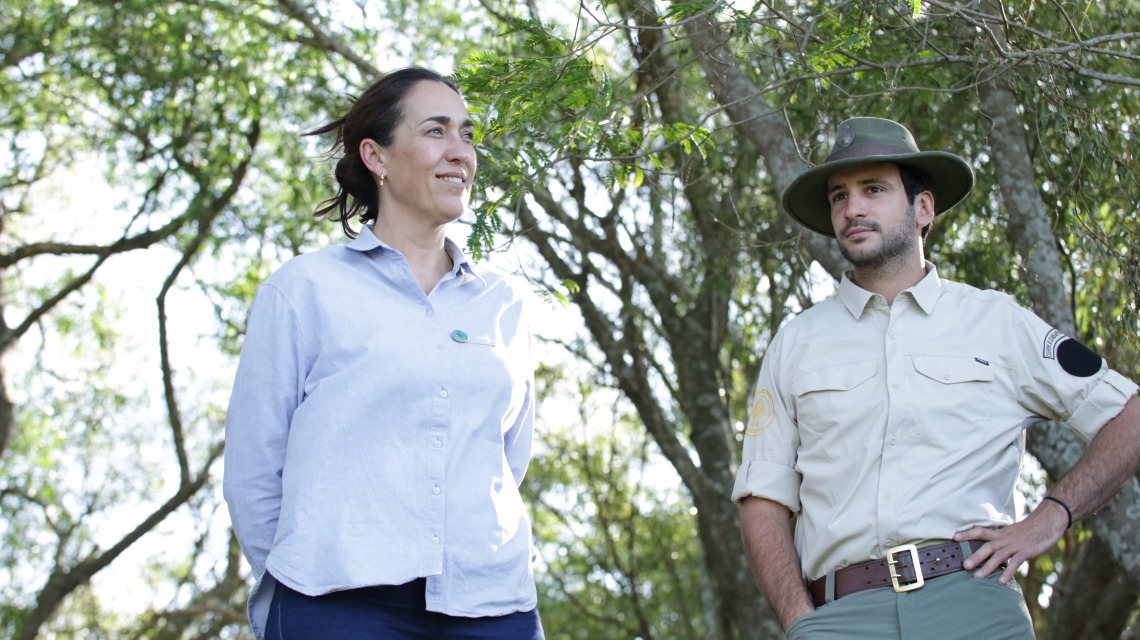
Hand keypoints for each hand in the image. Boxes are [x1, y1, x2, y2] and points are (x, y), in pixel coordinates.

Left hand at [953, 504, 1067, 583]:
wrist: (1047, 522)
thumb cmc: (1029, 528)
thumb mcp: (1012, 531)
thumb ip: (1002, 539)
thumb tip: (993, 546)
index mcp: (1000, 532)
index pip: (980, 531)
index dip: (967, 533)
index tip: (954, 537)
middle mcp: (1005, 538)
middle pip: (987, 547)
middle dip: (975, 556)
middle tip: (963, 565)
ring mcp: (1015, 545)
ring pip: (998, 557)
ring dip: (988, 567)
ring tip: (977, 577)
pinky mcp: (1025, 552)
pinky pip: (1015, 563)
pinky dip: (1008, 572)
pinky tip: (1002, 581)